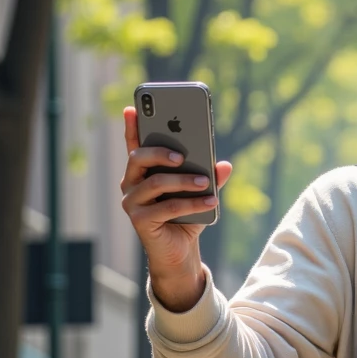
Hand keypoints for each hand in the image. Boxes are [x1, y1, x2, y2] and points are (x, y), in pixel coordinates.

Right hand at [121, 106, 231, 311]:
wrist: (181, 251)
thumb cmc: (187, 215)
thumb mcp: (200, 191)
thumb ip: (209, 176)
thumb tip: (225, 165)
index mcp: (142, 171)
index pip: (135, 144)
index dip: (131, 126)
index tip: (133, 107)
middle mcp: (131, 184)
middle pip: (139, 158)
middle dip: (160, 151)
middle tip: (182, 155)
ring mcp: (132, 202)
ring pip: (156, 183)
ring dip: (183, 181)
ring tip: (205, 182)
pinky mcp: (139, 221)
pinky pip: (167, 207)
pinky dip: (192, 203)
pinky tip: (211, 201)